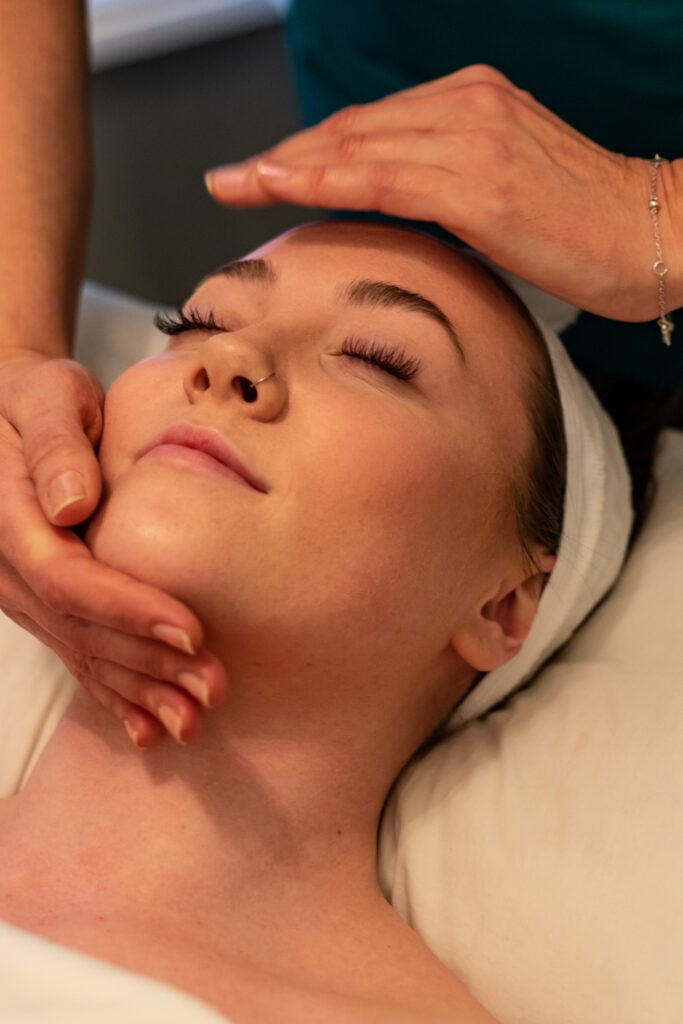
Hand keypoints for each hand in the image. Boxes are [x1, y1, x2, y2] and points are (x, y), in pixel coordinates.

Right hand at [0, 354, 226, 747]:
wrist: (12, 420)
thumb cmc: (38, 400)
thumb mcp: (45, 397)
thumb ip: (55, 445)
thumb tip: (71, 506)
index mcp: (9, 520)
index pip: (71, 580)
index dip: (130, 610)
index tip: (190, 631)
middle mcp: (11, 570)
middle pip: (83, 631)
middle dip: (150, 665)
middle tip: (212, 689)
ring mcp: (23, 595)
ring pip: (83, 654)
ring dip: (140, 691)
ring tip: (193, 721)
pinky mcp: (43, 605)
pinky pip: (77, 657)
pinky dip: (115, 694)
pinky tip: (149, 729)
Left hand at [205, 64, 681, 321]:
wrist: (652, 235)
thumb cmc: (586, 224)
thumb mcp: (508, 190)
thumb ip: (451, 187)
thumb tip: (402, 213)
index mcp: (474, 102)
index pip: (372, 125)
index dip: (310, 149)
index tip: (264, 170)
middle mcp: (468, 104)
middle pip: (351, 127)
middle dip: (284, 156)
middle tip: (230, 178)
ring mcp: (472, 136)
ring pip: (354, 144)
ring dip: (286, 166)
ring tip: (234, 185)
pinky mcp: (477, 182)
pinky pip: (379, 175)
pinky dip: (321, 177)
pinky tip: (279, 184)